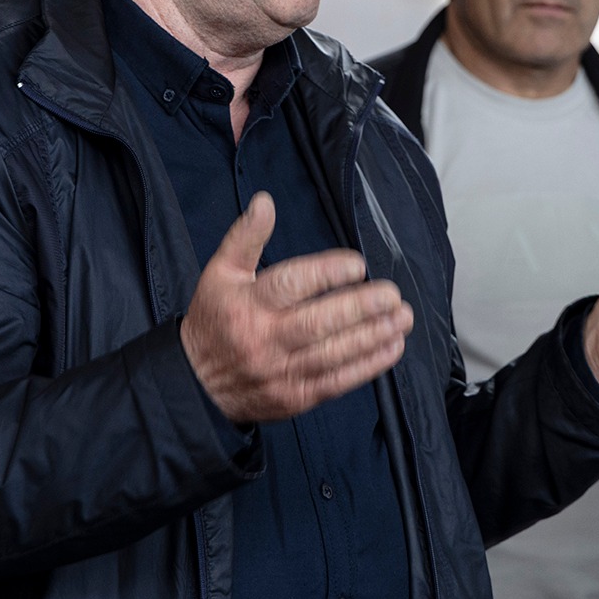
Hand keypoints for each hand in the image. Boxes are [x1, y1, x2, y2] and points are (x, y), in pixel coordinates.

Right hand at [181, 193, 413, 422]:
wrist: (197, 385)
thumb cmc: (214, 321)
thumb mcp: (220, 273)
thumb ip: (245, 237)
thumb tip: (265, 202)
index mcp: (248, 304)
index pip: (291, 285)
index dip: (327, 273)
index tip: (358, 265)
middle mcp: (265, 338)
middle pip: (318, 322)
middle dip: (361, 308)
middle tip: (392, 295)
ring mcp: (281, 371)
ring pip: (333, 354)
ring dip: (373, 336)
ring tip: (401, 318)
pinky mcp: (295, 397)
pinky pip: (337, 381)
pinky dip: (368, 366)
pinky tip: (391, 347)